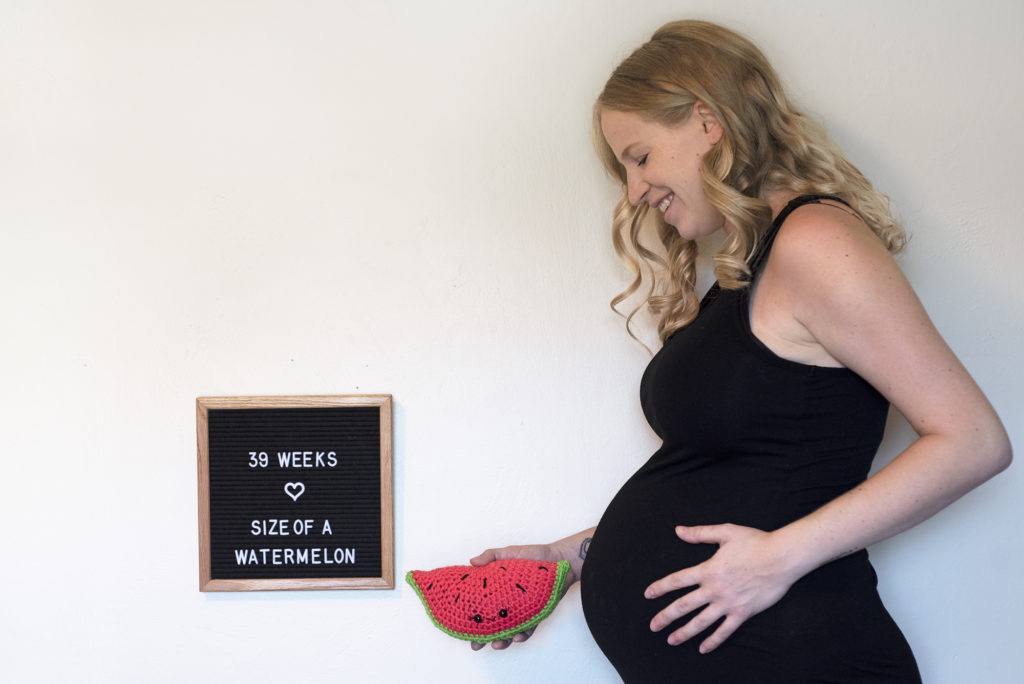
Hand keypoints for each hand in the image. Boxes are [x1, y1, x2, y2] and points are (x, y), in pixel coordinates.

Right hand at [467, 542, 573, 650]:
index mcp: (498, 590)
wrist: (559, 559)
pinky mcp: (536, 614)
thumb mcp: (509, 552)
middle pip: (493, 623)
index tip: (462, 628)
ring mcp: (522, 610)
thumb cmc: (533, 555)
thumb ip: (490, 556)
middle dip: (484, 638)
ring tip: (497, 644)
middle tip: (476, 645)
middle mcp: (508, 602)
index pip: (482, 606)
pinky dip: (522, 635)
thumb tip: (471, 561)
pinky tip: (517, 637)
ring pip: (510, 631)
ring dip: (502, 641)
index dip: (473, 618)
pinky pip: (528, 629)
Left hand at [645, 524, 798, 653]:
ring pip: (701, 622)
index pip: (677, 580)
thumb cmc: (755, 542)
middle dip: (666, 617)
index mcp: (707, 570)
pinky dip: (713, 641)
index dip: (660, 588)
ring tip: (672, 640)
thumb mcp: (724, 532)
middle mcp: (714, 589)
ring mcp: (728, 603)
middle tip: (653, 626)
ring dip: (684, 632)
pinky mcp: (743, 613)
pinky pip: (725, 631)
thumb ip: (700, 533)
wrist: (781, 558)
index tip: (648, 594)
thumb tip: (679, 531)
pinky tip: (703, 648)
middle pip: (684, 605)